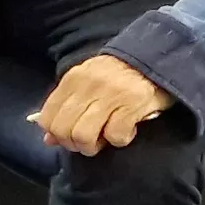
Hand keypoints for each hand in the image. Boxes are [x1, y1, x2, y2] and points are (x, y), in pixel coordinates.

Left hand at [32, 53, 173, 156]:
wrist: (156, 57)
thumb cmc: (119, 75)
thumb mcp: (88, 83)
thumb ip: (67, 107)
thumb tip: (49, 139)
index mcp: (73, 79)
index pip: (48, 117)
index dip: (56, 134)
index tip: (70, 136)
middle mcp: (88, 85)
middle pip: (63, 130)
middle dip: (74, 144)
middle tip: (89, 142)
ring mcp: (110, 94)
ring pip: (84, 136)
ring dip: (94, 146)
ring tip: (105, 138)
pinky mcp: (132, 104)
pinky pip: (115, 136)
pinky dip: (120, 139)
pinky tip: (127, 130)